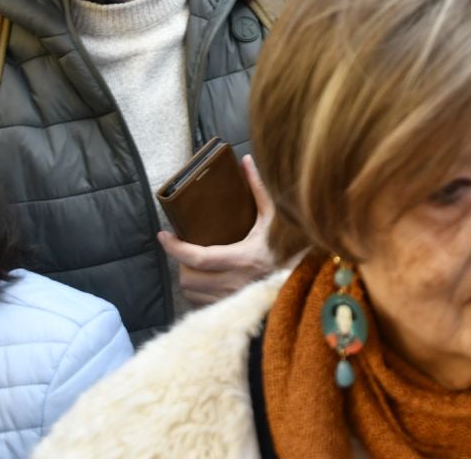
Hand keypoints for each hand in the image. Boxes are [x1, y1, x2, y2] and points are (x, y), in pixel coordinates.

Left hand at [158, 154, 277, 307]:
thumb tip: (246, 161)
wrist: (306, 277)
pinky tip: (205, 279)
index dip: (175, 248)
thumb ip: (259, 189)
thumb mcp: (274, 216)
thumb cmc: (291, 245)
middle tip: (183, 248)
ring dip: (188, 278)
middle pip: (188, 278)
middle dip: (180, 263)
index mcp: (244, 258)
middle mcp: (237, 283)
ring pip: (192, 294)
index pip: (197, 257)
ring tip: (193, 263)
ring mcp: (235, 299)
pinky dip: (198, 292)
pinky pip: (202, 305)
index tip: (164, 235)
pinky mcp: (234, 309)